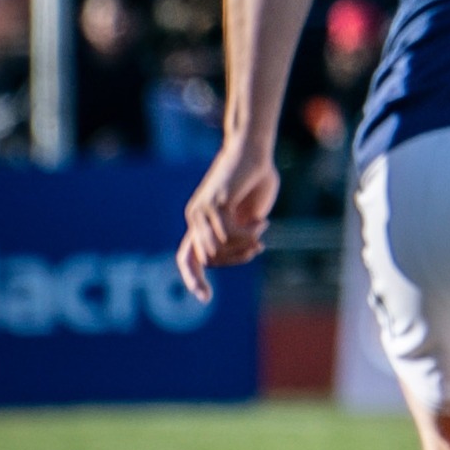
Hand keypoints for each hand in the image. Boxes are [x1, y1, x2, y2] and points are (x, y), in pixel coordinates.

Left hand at [177, 137, 279, 301]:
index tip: (206, 299)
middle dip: (237, 259)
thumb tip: (243, 250)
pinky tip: (261, 222)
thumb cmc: (255, 177)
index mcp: (200, 222)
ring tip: (261, 231)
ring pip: (218, 249)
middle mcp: (195, 218)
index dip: (194, 279)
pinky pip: (228, 234)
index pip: (188, 257)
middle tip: (259, 246)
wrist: (253, 150)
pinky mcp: (214, 203)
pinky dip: (248, 234)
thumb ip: (242, 231)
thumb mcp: (250, 212)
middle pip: (210, 258)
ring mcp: (201, 210)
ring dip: (244, 246)